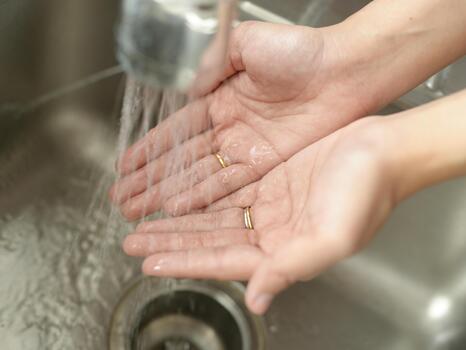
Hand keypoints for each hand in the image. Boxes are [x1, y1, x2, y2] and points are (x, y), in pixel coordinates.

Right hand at [109, 21, 375, 219]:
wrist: (344, 69)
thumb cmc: (299, 49)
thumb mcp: (243, 43)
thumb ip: (209, 66)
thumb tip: (185, 91)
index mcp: (220, 96)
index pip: (176, 129)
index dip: (149, 148)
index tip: (125, 165)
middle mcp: (230, 126)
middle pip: (182, 159)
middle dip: (151, 179)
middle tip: (123, 198)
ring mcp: (247, 147)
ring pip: (200, 175)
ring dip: (169, 193)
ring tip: (141, 209)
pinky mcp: (266, 164)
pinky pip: (228, 183)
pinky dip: (202, 195)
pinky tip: (179, 206)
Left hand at [121, 117, 397, 313]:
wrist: (382, 152)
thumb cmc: (368, 192)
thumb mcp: (334, 236)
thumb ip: (291, 267)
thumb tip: (256, 298)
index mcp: (283, 251)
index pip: (220, 261)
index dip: (183, 261)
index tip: (148, 262)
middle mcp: (271, 232)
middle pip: (208, 240)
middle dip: (169, 242)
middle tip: (132, 240)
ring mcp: (268, 206)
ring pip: (211, 217)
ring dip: (178, 221)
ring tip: (144, 222)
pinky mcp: (270, 181)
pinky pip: (225, 192)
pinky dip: (200, 196)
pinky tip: (179, 198)